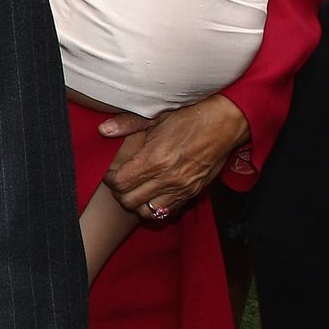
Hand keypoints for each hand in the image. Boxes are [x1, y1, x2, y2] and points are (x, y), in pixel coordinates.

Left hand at [98, 94, 249, 219]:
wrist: (225, 124)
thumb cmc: (190, 118)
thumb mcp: (156, 116)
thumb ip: (128, 124)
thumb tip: (103, 129)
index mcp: (154, 160)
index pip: (120, 183)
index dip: (110, 179)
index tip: (111, 173)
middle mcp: (167, 179)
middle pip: (129, 201)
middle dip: (119, 192)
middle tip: (120, 182)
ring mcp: (182, 188)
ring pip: (147, 212)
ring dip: (137, 203)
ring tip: (135, 189)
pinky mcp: (193, 193)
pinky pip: (168, 211)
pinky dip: (156, 207)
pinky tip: (153, 194)